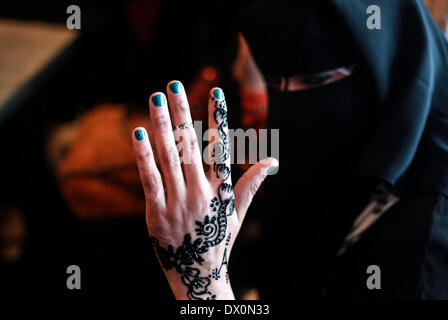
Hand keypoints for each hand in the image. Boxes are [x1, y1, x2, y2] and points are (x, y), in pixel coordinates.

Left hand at [132, 80, 277, 299]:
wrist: (199, 277)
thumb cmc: (218, 241)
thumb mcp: (237, 214)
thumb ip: (251, 184)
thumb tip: (272, 162)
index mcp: (222, 189)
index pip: (221, 146)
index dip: (219, 119)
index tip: (216, 93)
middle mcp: (201, 191)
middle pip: (191, 144)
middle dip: (182, 112)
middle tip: (173, 85)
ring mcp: (178, 201)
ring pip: (169, 156)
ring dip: (162, 125)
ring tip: (156, 98)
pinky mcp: (157, 212)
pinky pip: (150, 178)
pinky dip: (143, 155)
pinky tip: (138, 132)